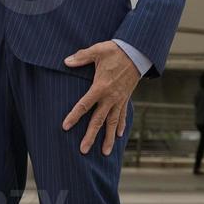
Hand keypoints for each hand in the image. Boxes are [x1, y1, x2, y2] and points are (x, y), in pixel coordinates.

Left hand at [62, 41, 140, 155]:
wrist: (137, 52)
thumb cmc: (116, 51)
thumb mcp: (97, 51)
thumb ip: (81, 57)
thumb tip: (66, 61)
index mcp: (100, 87)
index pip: (84, 105)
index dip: (74, 116)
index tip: (65, 127)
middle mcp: (110, 97)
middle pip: (98, 120)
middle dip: (90, 136)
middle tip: (83, 150)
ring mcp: (119, 99)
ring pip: (112, 123)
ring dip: (108, 138)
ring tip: (105, 153)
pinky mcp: (126, 98)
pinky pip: (123, 115)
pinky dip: (121, 125)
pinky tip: (118, 135)